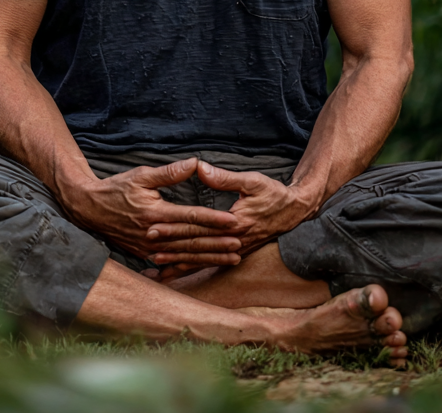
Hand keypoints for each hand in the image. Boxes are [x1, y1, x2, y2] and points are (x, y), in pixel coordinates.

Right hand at [64, 157, 241, 266]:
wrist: (89, 209)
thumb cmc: (116, 188)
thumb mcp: (142, 175)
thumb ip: (170, 172)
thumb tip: (196, 163)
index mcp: (155, 213)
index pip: (190, 217)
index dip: (213, 219)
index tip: (233, 221)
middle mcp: (153, 235)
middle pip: (192, 240)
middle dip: (218, 243)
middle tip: (240, 244)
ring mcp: (148, 249)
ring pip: (185, 255)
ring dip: (210, 257)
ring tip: (232, 258)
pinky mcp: (144, 255)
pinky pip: (173, 262)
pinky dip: (192, 264)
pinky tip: (208, 267)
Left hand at [145, 161, 312, 261]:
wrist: (294, 211)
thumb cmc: (274, 193)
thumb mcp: (252, 181)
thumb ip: (224, 178)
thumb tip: (200, 168)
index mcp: (234, 223)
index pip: (198, 226)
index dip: (175, 226)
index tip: (154, 226)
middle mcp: (234, 241)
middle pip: (196, 245)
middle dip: (170, 246)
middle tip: (147, 245)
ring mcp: (236, 250)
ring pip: (202, 259)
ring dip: (179, 262)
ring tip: (157, 266)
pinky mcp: (237, 253)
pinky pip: (211, 263)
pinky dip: (194, 269)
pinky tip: (178, 274)